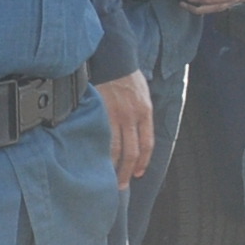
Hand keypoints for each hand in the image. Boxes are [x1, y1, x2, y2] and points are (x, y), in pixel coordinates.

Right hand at [97, 70, 153, 185]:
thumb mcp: (143, 94)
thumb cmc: (127, 75)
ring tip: (108, 178)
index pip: (147, 144)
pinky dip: (100, 152)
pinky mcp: (100, 113)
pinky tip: (97, 161)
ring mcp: (116, 116)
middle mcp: (132, 117)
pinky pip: (101, 138)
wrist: (113, 59)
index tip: (139, 173)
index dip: (143, 162)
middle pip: (132, 152)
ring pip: (116, 149)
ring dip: (113, 166)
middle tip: (122, 185)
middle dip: (128, 171)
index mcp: (145, 112)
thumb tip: (136, 131)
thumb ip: (141, 113)